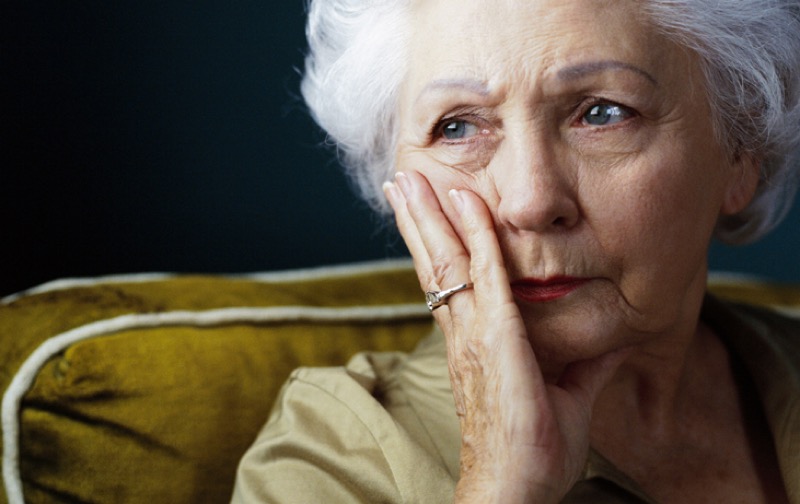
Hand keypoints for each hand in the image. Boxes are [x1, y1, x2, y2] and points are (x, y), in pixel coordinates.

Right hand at [383, 171, 627, 502]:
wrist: (516, 489)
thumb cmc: (534, 449)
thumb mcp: (568, 394)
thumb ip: (585, 361)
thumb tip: (613, 338)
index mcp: (473, 341)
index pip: (449, 279)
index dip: (434, 240)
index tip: (422, 205)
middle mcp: (463, 331)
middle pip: (435, 261)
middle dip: (416, 216)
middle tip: (399, 177)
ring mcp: (474, 333)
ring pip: (447, 261)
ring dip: (429, 214)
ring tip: (409, 178)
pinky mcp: (495, 339)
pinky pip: (486, 276)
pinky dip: (477, 236)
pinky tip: (467, 203)